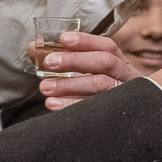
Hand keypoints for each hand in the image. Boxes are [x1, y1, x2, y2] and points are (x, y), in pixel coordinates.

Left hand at [26, 32, 140, 110]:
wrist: (129, 123)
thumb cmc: (102, 94)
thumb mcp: (91, 76)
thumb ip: (66, 61)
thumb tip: (32, 48)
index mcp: (120, 63)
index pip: (107, 46)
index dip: (86, 41)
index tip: (63, 39)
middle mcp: (126, 76)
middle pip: (105, 62)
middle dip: (75, 60)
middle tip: (49, 62)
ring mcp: (124, 96)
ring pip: (100, 85)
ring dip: (70, 84)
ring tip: (45, 87)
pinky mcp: (116, 114)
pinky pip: (94, 109)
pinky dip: (71, 105)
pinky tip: (53, 104)